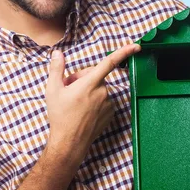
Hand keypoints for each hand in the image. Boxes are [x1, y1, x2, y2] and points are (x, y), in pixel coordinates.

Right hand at [45, 44, 139, 162]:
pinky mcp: (111, 113)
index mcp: (90, 83)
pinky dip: (95, 102)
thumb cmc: (60, 116)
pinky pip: (103, 101)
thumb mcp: (53, 90)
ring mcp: (108, 103)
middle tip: (68, 89)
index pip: (109, 62)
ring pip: (99, 89)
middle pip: (95, 76)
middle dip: (83, 78)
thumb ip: (57, 68)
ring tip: (74, 103)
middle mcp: (103, 92)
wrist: (69, 142)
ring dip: (88, 91)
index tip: (136, 47)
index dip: (124, 52)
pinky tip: (83, 111)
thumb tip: (57, 53)